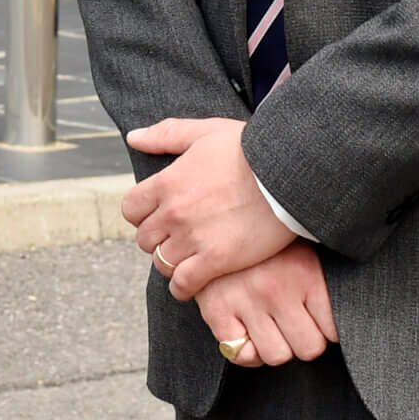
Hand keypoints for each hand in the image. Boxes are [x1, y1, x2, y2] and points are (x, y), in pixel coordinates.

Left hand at [122, 117, 293, 300]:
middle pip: (145, 238)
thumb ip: (165, 135)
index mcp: (167, 182)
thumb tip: (134, 137)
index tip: (157, 214)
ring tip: (185, 258)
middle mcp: (174, 212)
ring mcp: (194, 238)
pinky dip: (182, 287)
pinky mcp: (217, 260)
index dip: (142, 213)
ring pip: (161, 262)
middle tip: (175, 237)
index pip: (130, 209)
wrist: (288, 174)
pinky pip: (184, 283)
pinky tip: (189, 285)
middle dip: (157, 238)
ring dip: (170, 261)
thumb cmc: (249, 149)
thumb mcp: (204, 132)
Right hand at [195, 243, 336, 367]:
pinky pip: (242, 355)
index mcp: (304, 273)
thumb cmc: (263, 237)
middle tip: (295, 324)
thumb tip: (337, 318)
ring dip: (277, 346)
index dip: (327, 329)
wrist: (212, 217)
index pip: (333, 329)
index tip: (318, 321)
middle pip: (309, 348)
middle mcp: (277, 290)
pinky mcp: (217, 310)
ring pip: (277, 356)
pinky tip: (249, 332)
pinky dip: (248, 351)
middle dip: (305, 340)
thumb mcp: (299, 247)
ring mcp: (246, 302)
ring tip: (272, 327)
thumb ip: (319, 278)